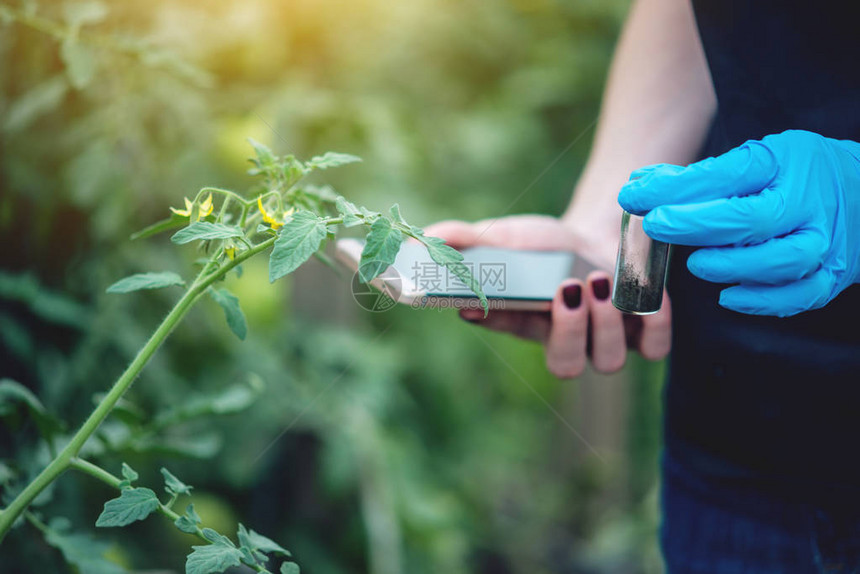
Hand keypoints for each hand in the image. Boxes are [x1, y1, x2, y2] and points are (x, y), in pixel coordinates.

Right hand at [423, 215, 671, 378]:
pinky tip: (642, 294)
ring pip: (609, 361)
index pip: (502, 327)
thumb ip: (468, 240)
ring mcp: (608, 339)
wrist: (602, 233)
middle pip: (566, 366)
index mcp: (527, 322)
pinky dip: (654, 324)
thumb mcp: (509, 236)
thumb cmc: (550, 244)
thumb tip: (424, 238)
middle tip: (566, 292)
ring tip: (600, 281)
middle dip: (568, 333)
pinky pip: (655, 348)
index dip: (489, 321)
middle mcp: (567, 339)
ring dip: (607, 324)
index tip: (473, 301)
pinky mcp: (647, 332)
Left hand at [618, 130, 859, 316]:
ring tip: (695, 264)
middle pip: (751, 219)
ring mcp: (823, 241)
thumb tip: (640, 185)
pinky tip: (728, 295)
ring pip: (780, 261)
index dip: (675, 187)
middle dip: (695, 224)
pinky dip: (761, 300)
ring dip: (730, 265)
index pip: (725, 175)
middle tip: (655, 225)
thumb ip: (700, 177)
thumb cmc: (794, 175)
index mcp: (784, 163)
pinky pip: (800, 296)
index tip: (633, 193)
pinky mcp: (831, 276)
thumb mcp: (754, 159)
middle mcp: (808, 202)